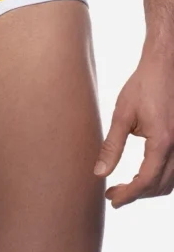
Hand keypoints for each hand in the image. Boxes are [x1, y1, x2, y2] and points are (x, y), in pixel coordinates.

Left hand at [94, 47, 173, 207]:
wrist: (164, 67)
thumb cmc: (142, 86)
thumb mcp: (122, 114)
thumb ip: (112, 145)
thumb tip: (99, 172)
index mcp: (162, 142)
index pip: (145, 182)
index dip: (128, 195)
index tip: (112, 199)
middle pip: (159, 186)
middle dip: (136, 195)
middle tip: (113, 194)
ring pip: (170, 182)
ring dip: (148, 189)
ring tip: (124, 186)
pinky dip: (159, 179)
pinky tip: (141, 175)